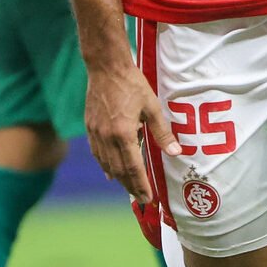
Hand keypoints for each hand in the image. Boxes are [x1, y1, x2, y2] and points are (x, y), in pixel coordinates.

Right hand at [84, 66, 180, 203]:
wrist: (106, 68)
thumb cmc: (132, 84)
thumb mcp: (152, 106)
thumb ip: (162, 132)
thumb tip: (176, 152)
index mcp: (123, 133)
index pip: (133, 167)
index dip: (140, 185)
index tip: (147, 198)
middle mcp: (107, 138)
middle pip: (119, 170)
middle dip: (131, 187)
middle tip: (141, 199)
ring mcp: (96, 134)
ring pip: (106, 164)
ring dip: (118, 178)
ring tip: (129, 188)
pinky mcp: (90, 128)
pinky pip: (97, 154)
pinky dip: (105, 165)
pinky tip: (110, 172)